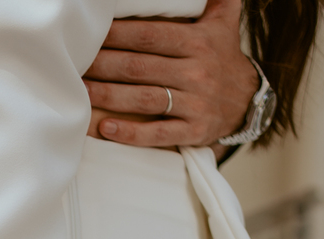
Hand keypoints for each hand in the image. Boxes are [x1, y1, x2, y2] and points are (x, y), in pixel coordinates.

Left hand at [84, 0, 256, 152]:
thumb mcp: (224, 19)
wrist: (247, 101)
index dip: (119, 35)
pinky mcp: (192, 131)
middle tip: (76, 64)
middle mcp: (197, 72)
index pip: (151, 36)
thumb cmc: (223, 56)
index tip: (93, 34)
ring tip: (82, 92)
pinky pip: (157, 134)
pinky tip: (106, 128)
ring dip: (109, 96)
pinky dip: (130, 133)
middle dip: (105, 65)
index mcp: (199, 42)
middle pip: (141, 67)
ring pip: (144, 99)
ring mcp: (194, 103)